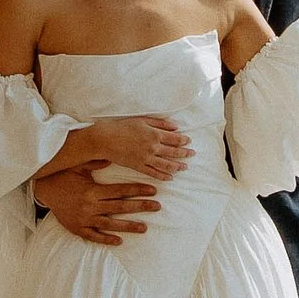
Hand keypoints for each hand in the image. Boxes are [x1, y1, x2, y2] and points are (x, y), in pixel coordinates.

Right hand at [35, 161, 163, 244]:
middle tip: (157, 206)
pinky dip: (105, 239)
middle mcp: (90, 205)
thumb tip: (113, 155)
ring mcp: (84, 219)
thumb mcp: (79, 166)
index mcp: (93, 190)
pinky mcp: (77, 228)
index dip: (138, 190)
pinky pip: (93, 236)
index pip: (120, 191)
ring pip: (110, 224)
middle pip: (120, 207)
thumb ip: (96, 161)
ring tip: (145, 227)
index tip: (153, 190)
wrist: (44, 191)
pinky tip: (119, 241)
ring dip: (129, 226)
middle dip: (140, 206)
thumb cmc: (64, 176)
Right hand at [73, 113, 192, 179]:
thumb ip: (160, 123)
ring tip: (184, 167)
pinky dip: (163, 175)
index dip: (183, 140)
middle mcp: (152, 147)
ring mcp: (146, 158)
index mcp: (154, 134)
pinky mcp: (138, 166)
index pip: (174, 138)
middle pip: (173, 152)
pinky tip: (169, 177)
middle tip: (192, 154)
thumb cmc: (123, 127)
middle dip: (184, 153)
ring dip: (177, 166)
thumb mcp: (143, 120)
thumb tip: (175, 126)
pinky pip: (153, 173)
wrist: (106, 139)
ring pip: (165, 164)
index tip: (189, 141)